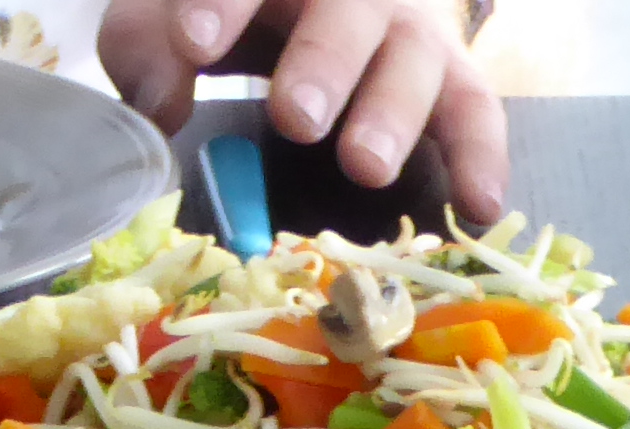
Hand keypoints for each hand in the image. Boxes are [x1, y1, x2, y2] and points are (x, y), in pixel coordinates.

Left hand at [98, 0, 508, 227]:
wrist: (311, 1)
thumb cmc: (231, 14)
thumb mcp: (170, 19)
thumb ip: (149, 49)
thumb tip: (159, 111)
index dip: (223, 1)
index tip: (192, 40)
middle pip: (349, 10)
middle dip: (324, 61)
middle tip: (297, 116)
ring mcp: (410, 29)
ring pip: (418, 59)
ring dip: (394, 112)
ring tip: (364, 165)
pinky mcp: (450, 76)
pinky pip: (476, 109)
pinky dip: (481, 157)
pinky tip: (478, 206)